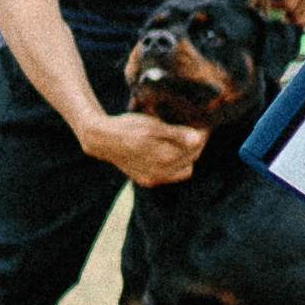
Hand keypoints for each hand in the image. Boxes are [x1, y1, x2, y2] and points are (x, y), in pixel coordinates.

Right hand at [83, 110, 206, 189]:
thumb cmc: (128, 127)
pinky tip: (171, 153)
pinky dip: (175, 166)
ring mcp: (153, 178)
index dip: (202, 133)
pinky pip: (171, 176)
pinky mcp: (147, 181)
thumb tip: (198, 139)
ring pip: (185, 169)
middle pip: (192, 157)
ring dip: (188, 156)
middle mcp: (160, 171)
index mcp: (164, 155)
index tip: (202, 124)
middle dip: (197, 144)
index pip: (196, 145)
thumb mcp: (153, 125)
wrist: (102, 140)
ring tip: (184, 143)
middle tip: (196, 130)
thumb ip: (177, 134)